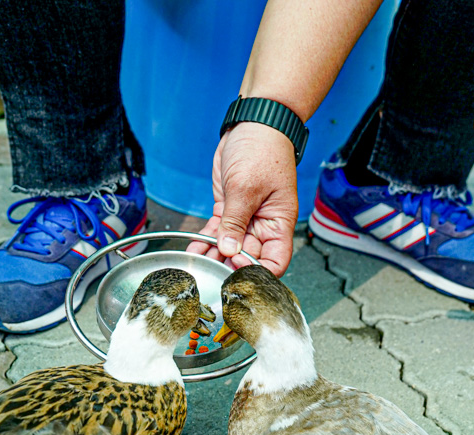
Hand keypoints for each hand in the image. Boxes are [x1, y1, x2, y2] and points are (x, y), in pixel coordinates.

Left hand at [187, 122, 297, 276]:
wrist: (252, 125)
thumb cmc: (263, 149)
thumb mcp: (246, 187)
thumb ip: (236, 221)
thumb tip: (229, 250)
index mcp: (279, 223)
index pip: (275, 261)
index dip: (258, 270)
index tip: (237, 265)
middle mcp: (263, 225)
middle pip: (249, 257)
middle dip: (230, 264)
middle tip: (211, 267)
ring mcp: (246, 218)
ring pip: (230, 247)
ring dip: (214, 255)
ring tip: (199, 261)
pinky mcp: (229, 210)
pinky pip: (218, 232)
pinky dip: (206, 241)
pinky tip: (195, 248)